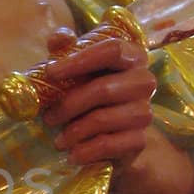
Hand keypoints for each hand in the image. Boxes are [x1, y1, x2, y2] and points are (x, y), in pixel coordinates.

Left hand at [40, 26, 155, 171]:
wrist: (114, 134)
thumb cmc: (91, 90)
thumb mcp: (77, 67)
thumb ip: (67, 49)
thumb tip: (58, 38)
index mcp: (132, 56)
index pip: (112, 49)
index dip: (80, 59)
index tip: (51, 72)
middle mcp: (144, 81)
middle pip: (104, 89)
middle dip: (70, 104)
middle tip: (48, 117)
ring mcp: (145, 111)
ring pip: (103, 119)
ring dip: (74, 131)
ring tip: (58, 140)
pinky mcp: (140, 139)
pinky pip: (108, 144)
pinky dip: (85, 151)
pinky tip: (72, 155)